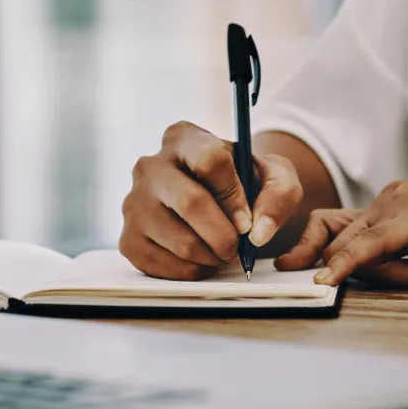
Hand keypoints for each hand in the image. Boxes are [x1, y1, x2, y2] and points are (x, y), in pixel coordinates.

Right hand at [119, 121, 304, 279]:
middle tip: (237, 246)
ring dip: (213, 256)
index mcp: (183, 137)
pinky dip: (193, 271)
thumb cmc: (243, 184)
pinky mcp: (128, 239)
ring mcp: (133, 203)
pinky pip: (165, 267)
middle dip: (225, 234)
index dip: (234, 196)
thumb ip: (279, 194)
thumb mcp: (273, 175)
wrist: (215, 201)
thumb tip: (258, 232)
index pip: (209, 161)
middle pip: (191, 202)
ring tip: (220, 250)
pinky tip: (200, 258)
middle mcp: (150, 165)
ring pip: (181, 241)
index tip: (246, 220)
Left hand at [275, 180, 407, 286]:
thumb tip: (355, 277)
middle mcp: (392, 200)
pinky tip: (328, 279)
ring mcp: (400, 205)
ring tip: (399, 275)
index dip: (311, 244)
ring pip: (354, 245)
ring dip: (362, 272)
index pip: (339, 224)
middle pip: (337, 234)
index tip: (289, 267)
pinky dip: (346, 263)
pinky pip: (369, 245)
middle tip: (286, 274)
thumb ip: (397, 267)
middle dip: (316, 259)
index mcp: (396, 208)